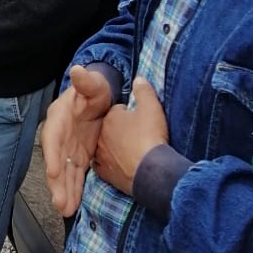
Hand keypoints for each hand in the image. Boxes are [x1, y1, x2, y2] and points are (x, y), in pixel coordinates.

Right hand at [42, 64, 113, 216]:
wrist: (101, 98)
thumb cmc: (95, 89)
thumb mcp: (93, 83)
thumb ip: (86, 80)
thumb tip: (78, 70)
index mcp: (61, 116)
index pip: (53, 136)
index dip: (52, 154)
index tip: (54, 170)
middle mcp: (61, 135)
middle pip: (55, 160)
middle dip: (56, 182)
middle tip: (60, 202)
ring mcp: (68, 148)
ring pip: (63, 173)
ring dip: (63, 191)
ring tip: (65, 210)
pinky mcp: (78, 157)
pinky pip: (74, 176)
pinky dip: (73, 190)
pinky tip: (73, 206)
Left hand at [94, 77, 169, 196]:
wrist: (151, 171)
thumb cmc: (150, 137)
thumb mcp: (152, 107)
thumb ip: (144, 91)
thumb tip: (139, 79)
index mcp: (110, 118)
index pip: (117, 111)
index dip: (130, 115)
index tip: (140, 121)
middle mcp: (101, 136)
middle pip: (110, 129)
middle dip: (121, 131)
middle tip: (138, 136)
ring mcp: (101, 156)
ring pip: (107, 147)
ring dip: (116, 148)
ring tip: (134, 152)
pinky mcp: (105, 173)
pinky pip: (107, 166)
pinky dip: (115, 165)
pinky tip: (126, 166)